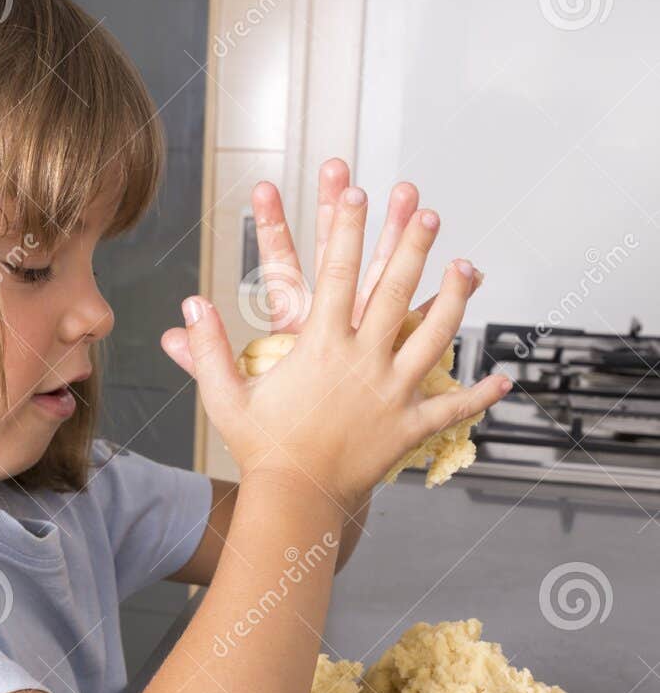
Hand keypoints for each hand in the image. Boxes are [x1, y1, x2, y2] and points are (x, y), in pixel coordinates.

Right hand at [161, 186, 509, 508]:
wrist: (296, 501)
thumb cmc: (261, 449)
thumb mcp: (225, 397)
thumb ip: (208, 348)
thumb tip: (189, 305)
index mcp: (320, 347)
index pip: (335, 274)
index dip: (347, 229)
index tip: (356, 191)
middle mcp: (363, 361)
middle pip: (394, 291)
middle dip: (412, 246)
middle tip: (427, 212)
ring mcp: (393, 392)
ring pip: (434, 336)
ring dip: (454, 299)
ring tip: (468, 267)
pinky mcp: (410, 427)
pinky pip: (452, 408)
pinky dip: (479, 395)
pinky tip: (503, 380)